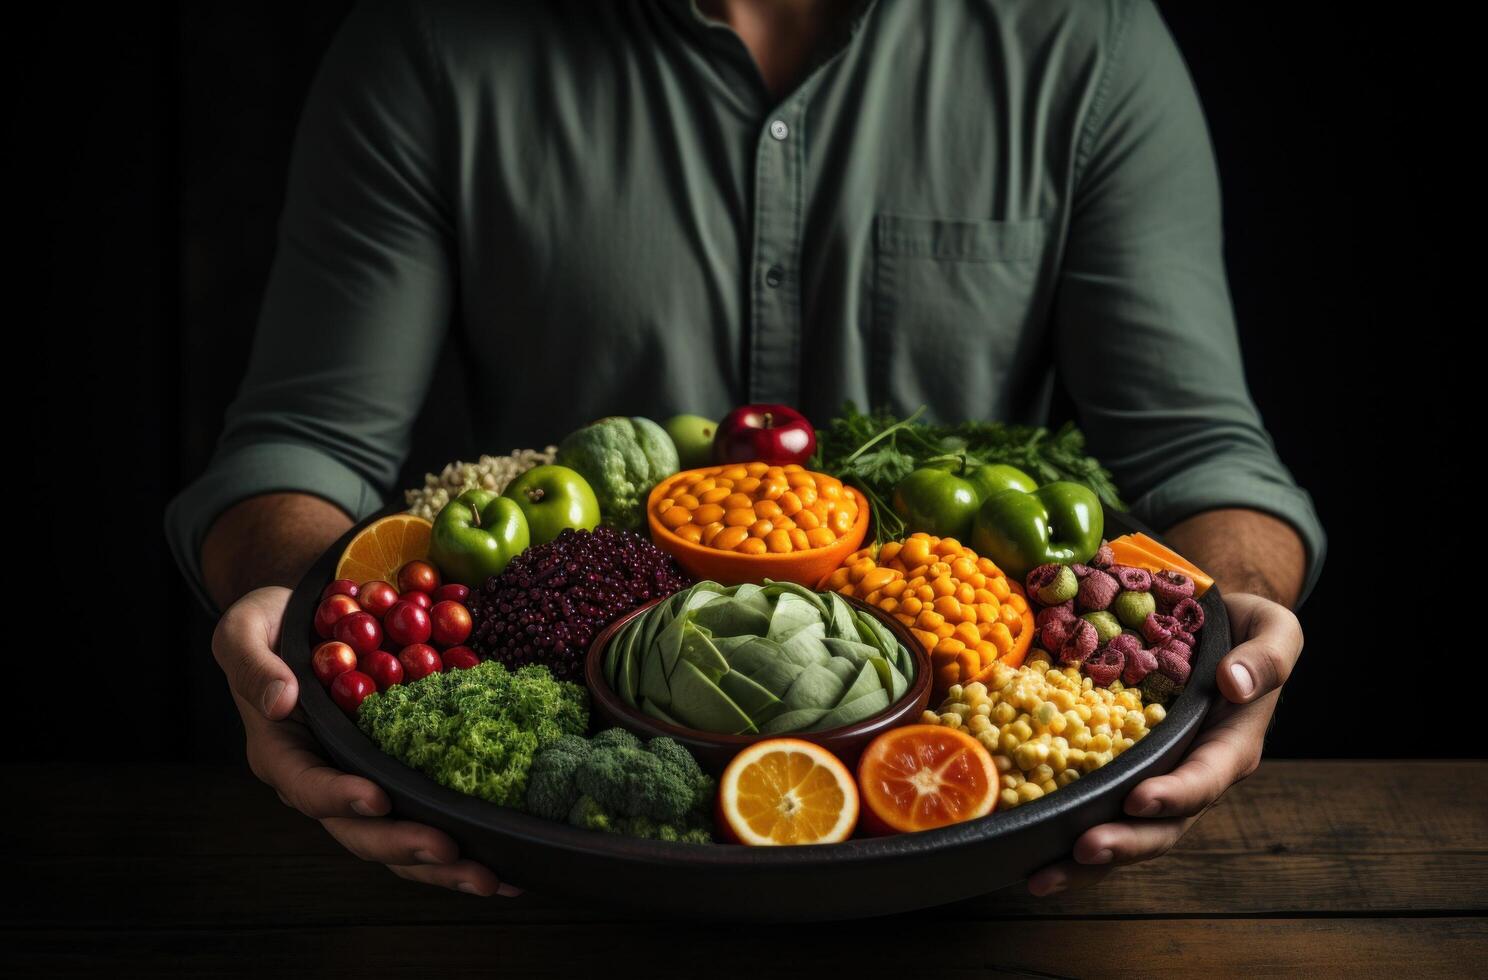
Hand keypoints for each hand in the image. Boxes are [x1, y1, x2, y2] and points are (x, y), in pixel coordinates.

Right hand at [212, 586, 517, 896]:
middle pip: (361, 831)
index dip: (339, 797)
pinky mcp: (403, 775)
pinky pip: (431, 814)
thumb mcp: (246, 630)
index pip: (308, 785)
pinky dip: (469, 838)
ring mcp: (366, 783)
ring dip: (444, 865)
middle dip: (406, 846)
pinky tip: (509, 859)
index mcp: (283, 753)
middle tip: (450, 852)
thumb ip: (253, 664)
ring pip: (401, 837)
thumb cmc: (273, 625)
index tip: (376, 798)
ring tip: (491, 878)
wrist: (312, 616)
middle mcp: (326, 780)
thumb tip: (279, 701)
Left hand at [1027, 592, 1302, 894]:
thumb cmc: (1244, 630)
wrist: (1208, 625)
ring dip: (1085, 860)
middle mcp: (1191, 773)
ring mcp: (1154, 778)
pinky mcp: (1119, 769)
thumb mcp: (1272, 631)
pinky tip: (1021, 844)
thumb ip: (1266, 659)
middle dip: (1123, 843)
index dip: (1174, 794)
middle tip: (1083, 850)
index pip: (1204, 779)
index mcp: (1230, 747)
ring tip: (1041, 877)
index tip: (1139, 799)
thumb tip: (1235, 684)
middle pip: (1161, 826)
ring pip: (1124, 830)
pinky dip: (1061, 828)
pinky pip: (1094, 805)